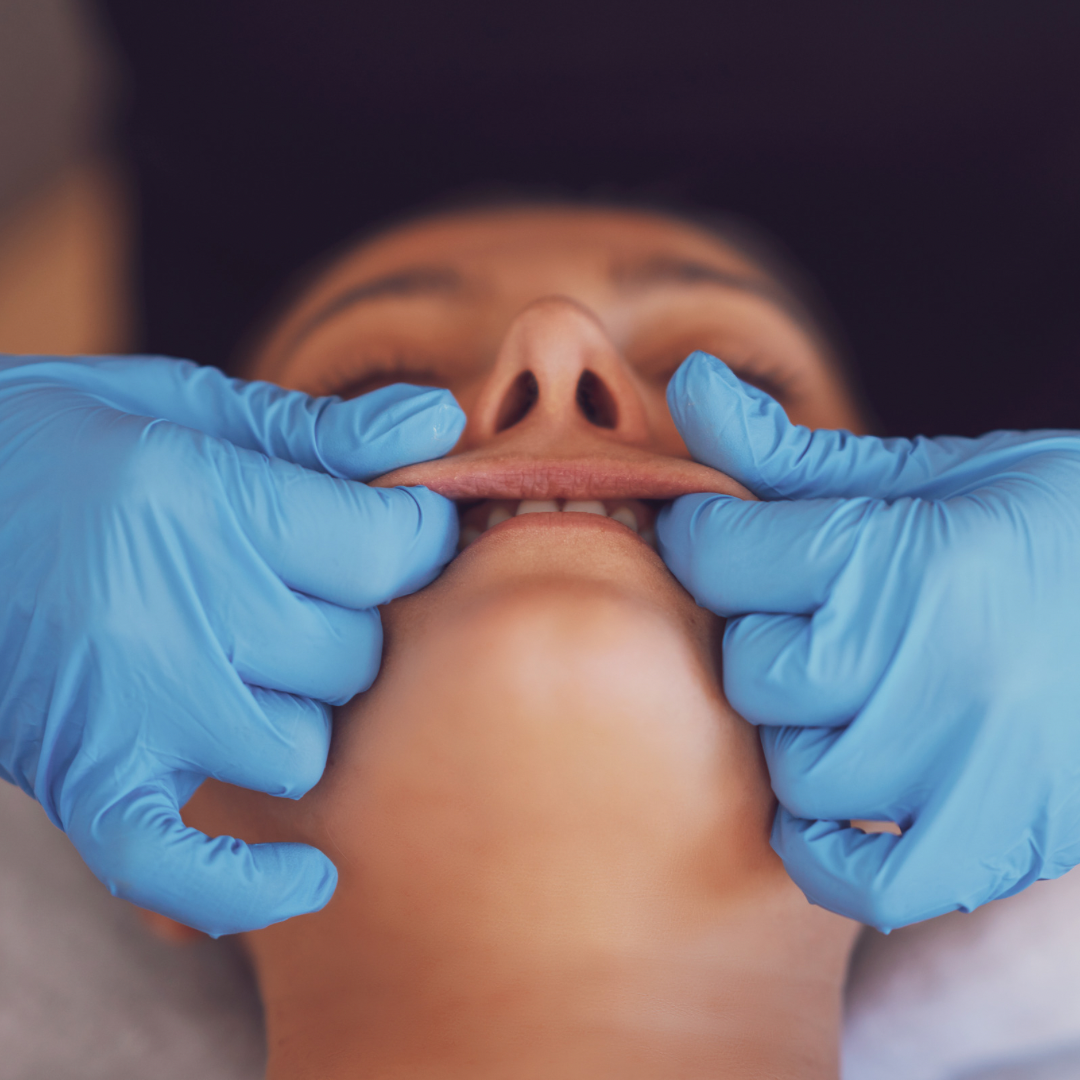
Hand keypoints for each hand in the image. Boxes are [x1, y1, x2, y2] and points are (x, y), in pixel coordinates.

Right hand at [0, 354, 464, 935]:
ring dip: (300, 714)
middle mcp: (172, 610)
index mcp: (201, 500)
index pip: (386, 551)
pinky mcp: (83, 778)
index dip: (419, 537)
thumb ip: (317, 429)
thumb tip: (439, 415)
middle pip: (354, 655)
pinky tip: (304, 875)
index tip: (406, 529)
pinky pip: (182, 869)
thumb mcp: (182, 407)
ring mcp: (126, 708)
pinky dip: (245, 886)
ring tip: (258, 668)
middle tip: (317, 589)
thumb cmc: (48, 442)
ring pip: (302, 750)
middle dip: (356, 620)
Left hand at [658, 350, 1079, 929]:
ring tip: (857, 690)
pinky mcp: (989, 845)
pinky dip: (827, 843)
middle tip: (813, 612)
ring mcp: (955, 770)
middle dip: (761, 630)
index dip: (710, 536)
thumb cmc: (1057, 527)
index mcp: (900, 559)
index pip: (717, 554)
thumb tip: (689, 378)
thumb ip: (789, 450)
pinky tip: (850, 787)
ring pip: (789, 764)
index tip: (734, 534)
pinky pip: (852, 877)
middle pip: (747, 665)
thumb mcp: (930, 473)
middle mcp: (920, 668)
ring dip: (804, 727)